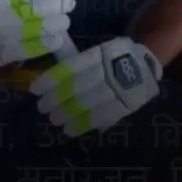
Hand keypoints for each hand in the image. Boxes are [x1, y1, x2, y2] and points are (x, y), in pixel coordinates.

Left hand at [29, 36, 163, 136]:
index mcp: (100, 54)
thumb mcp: (99, 51)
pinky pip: (102, 116)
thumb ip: (79, 63)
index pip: (71, 68)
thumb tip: (52, 80)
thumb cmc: (114, 57)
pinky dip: (84, 124)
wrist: (147, 62)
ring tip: (54, 119)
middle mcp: (109, 70)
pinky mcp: (127, 104)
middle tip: (42, 107)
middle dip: (56, 98)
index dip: (51, 79)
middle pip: (77, 86)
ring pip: (88, 103)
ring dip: (67, 113)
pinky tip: (70, 129)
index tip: (35, 89)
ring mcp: (119, 89)